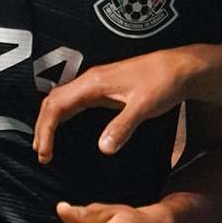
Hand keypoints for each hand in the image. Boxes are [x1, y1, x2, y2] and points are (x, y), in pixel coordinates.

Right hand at [34, 49, 192, 163]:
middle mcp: (90, 80)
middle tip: (41, 155)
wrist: (181, 67)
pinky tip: (63, 130)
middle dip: (42, 127)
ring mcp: (96, 83)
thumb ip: (123, 127)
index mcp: (94, 83)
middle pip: (53, 101)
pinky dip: (61, 116)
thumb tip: (102, 149)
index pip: (56, 105)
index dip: (46, 130)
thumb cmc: (163, 83)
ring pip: (61, 100)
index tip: (44, 154)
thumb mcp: (144, 107)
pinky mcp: (104, 88)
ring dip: (49, 121)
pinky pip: (73, 102)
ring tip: (45, 146)